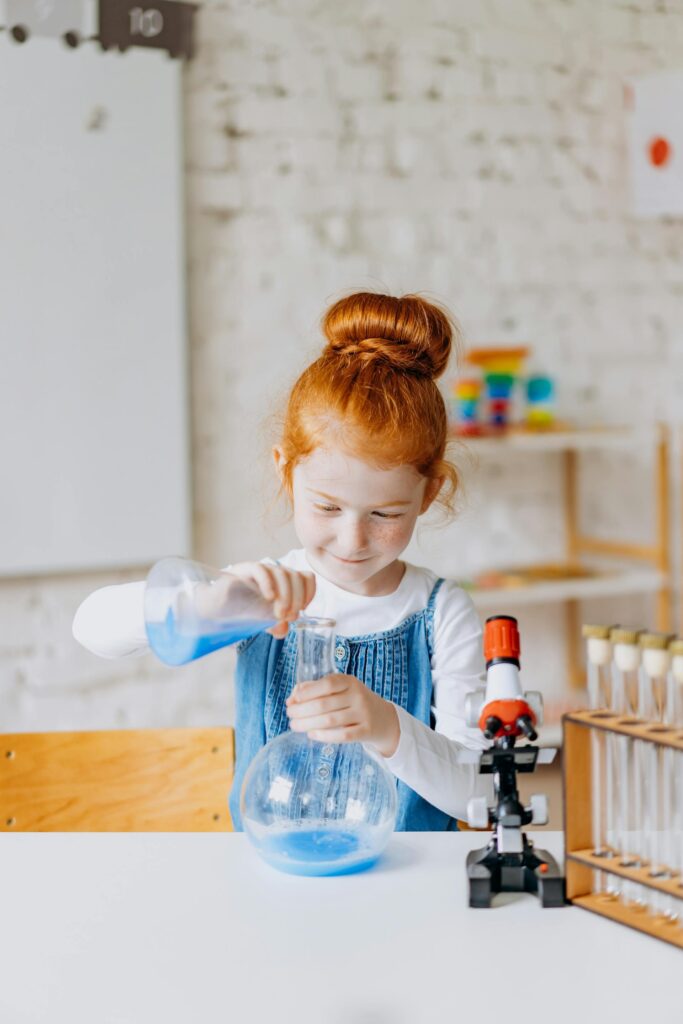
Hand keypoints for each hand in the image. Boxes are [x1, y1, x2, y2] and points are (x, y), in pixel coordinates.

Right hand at [198, 562, 315, 638]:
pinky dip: (268, 583)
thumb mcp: (263, 621)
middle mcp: (274, 573)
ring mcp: (259, 570)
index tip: (303, 608)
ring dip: (285, 595)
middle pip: (296, 576)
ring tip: (278, 614)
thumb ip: (277, 625)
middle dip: (297, 598)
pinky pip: (260, 569)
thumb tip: (285, 629)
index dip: (309, 592)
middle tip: (289, 616)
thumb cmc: (241, 611)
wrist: (214, 608)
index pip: (305, 577)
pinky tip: (268, 597)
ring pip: (282, 573)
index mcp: (283, 582)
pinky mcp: (243, 569)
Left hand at [285, 674, 399, 757]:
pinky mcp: (366, 731)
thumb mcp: (340, 690)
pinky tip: (312, 735)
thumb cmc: (353, 702)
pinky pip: (343, 735)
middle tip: (290, 716)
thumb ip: (315, 690)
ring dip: (308, 724)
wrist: (382, 718)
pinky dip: (324, 736)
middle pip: (324, 704)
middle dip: (302, 711)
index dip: (307, 692)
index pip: (327, 684)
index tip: (293, 700)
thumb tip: (291, 699)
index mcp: (349, 681)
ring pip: (331, 721)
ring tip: (295, 726)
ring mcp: (363, 714)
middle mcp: (358, 696)